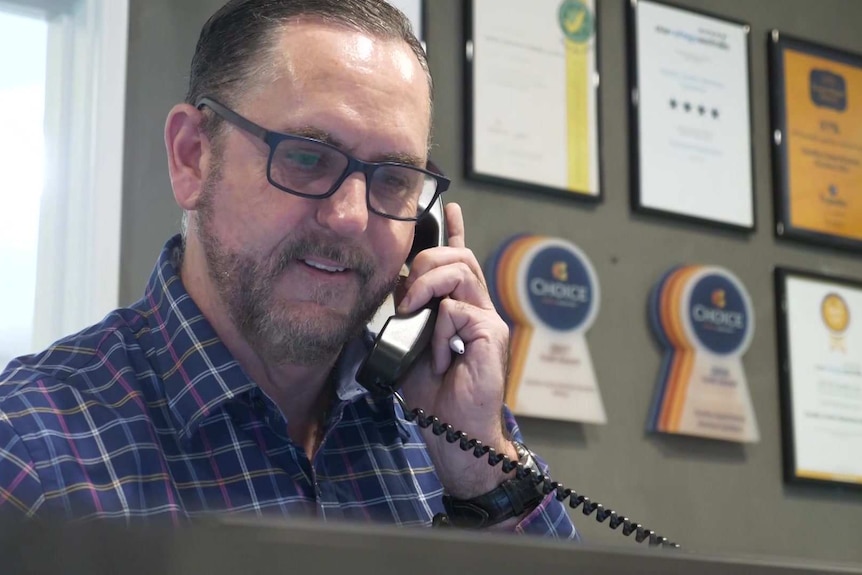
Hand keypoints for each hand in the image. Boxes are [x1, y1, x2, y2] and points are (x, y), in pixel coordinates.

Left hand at [396, 202, 517, 498]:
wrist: (454, 432)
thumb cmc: (434, 395)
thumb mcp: (410, 345)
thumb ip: (409, 315)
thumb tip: (398, 285)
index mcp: (460, 307)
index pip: (459, 260)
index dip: (454, 231)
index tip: (449, 207)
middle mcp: (478, 308)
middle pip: (457, 257)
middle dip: (425, 263)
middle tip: (406, 297)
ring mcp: (487, 320)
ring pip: (460, 272)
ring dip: (427, 288)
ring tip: (414, 314)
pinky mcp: (491, 335)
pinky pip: (456, 310)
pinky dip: (438, 332)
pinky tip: (437, 357)